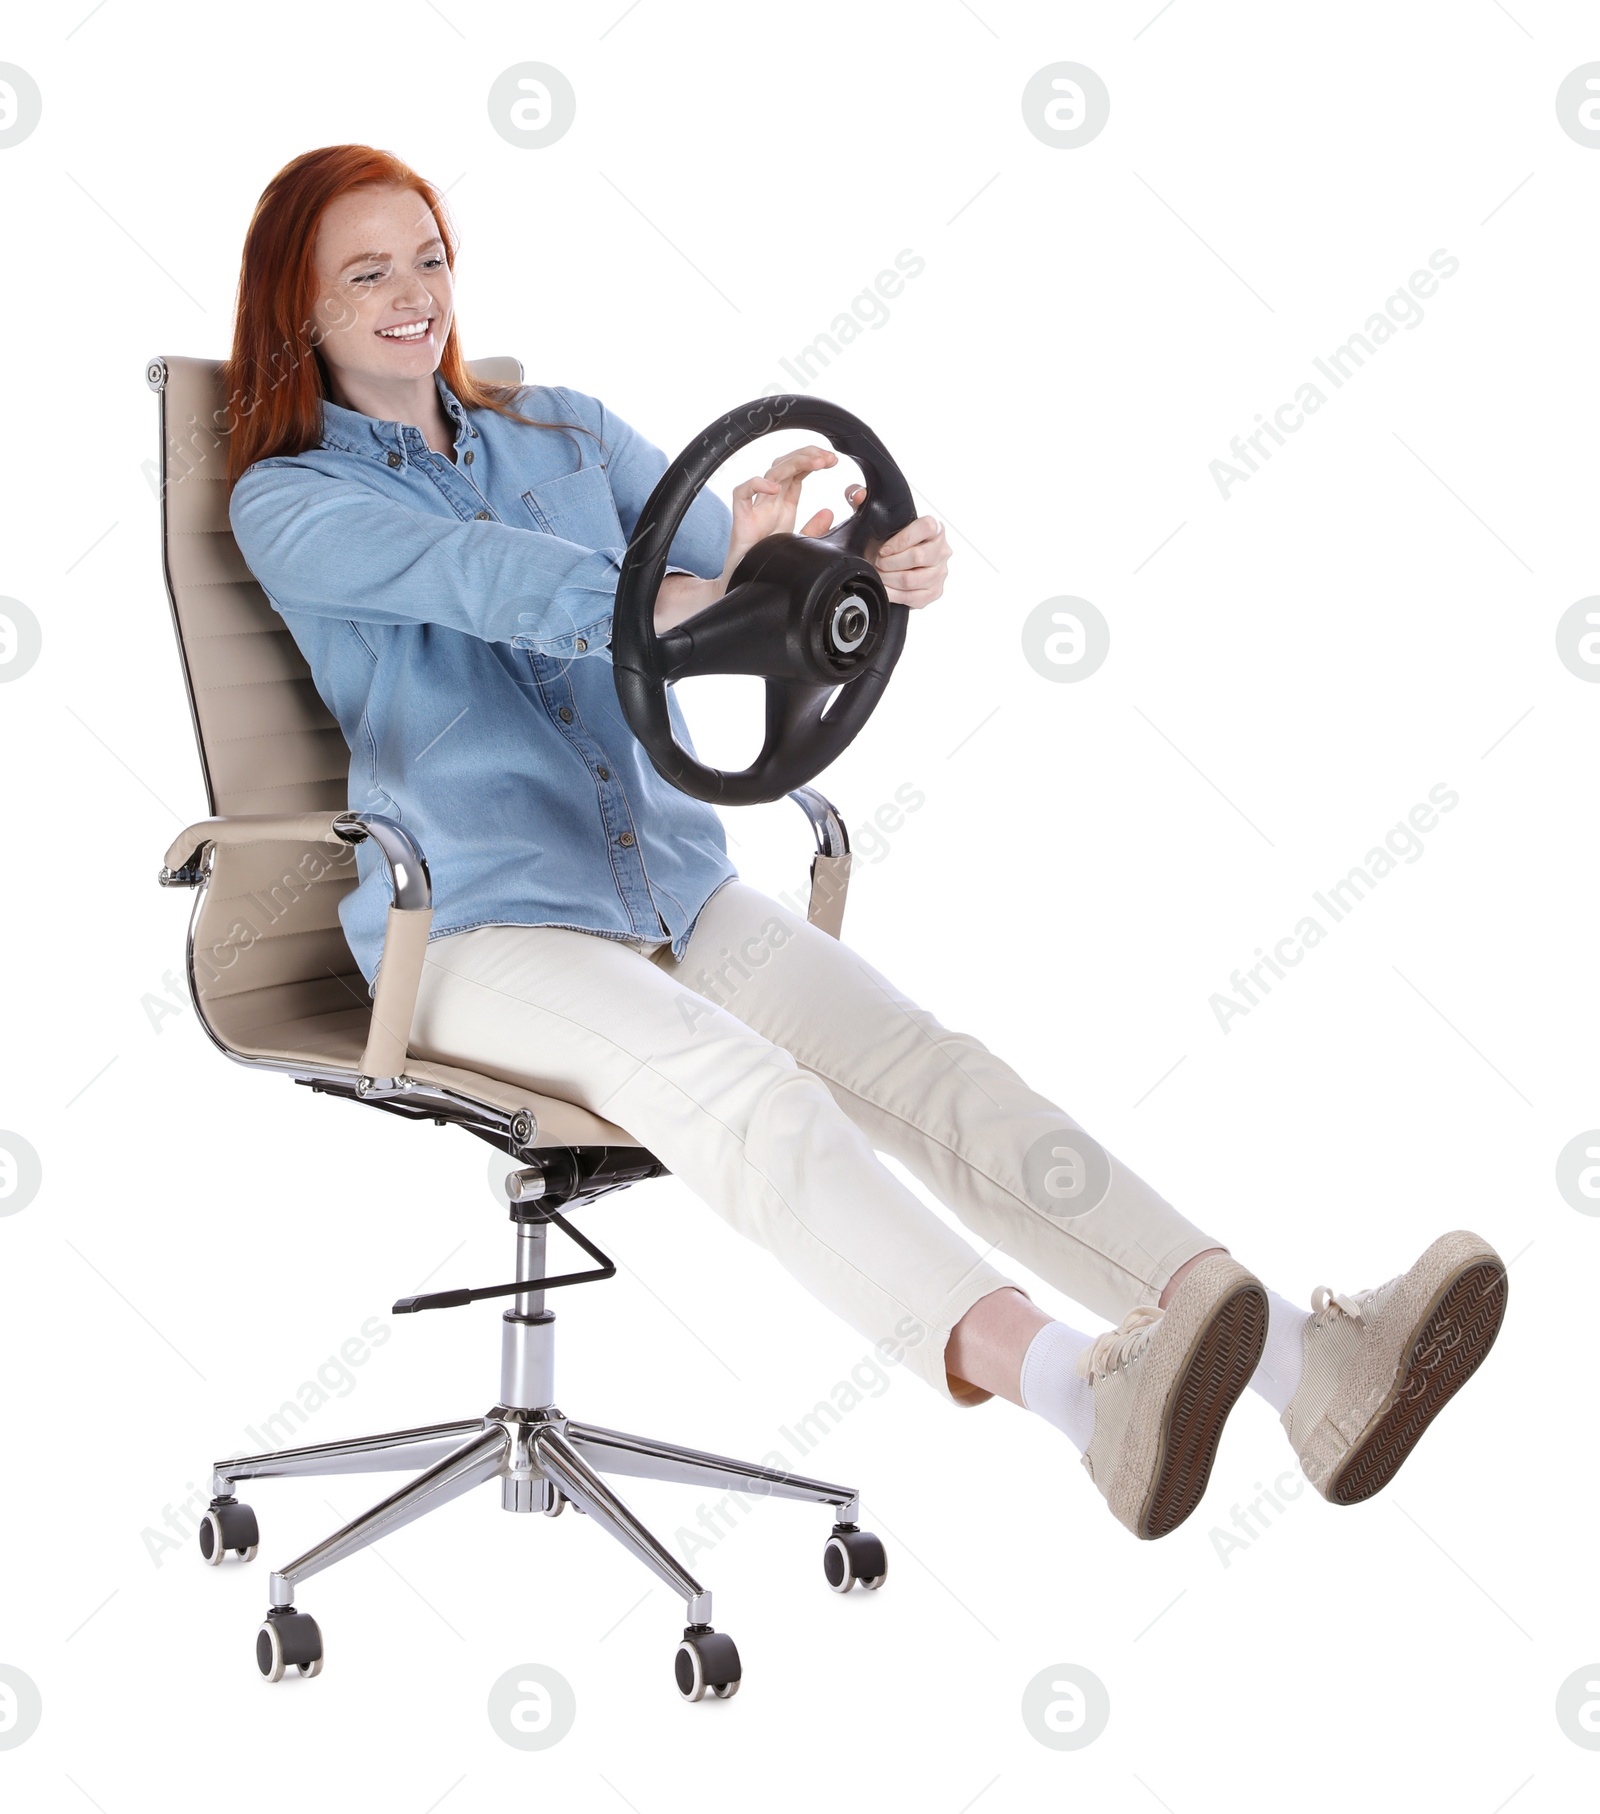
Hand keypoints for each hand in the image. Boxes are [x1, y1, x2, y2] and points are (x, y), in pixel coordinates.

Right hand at [725, 444, 950, 609]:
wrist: (745, 586)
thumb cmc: (768, 562)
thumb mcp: (799, 544)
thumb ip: (813, 529)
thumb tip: (829, 511)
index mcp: (785, 505)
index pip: (799, 473)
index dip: (814, 461)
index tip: (833, 460)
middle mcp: (771, 502)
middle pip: (787, 467)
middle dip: (808, 456)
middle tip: (829, 457)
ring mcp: (756, 508)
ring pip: (771, 474)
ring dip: (794, 463)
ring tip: (816, 462)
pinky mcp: (741, 519)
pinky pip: (742, 494)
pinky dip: (756, 485)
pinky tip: (775, 488)